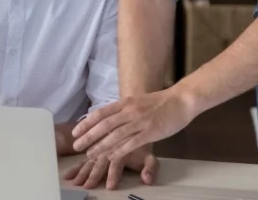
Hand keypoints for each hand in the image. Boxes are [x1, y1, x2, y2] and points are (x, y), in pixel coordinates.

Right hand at [63, 145, 157, 189]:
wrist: (134, 123)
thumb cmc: (141, 143)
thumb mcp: (150, 155)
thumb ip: (151, 167)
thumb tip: (147, 180)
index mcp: (123, 147)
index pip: (118, 162)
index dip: (114, 174)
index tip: (110, 186)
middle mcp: (109, 145)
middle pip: (100, 160)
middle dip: (94, 174)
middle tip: (86, 185)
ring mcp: (100, 146)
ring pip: (90, 158)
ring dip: (81, 170)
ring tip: (74, 181)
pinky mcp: (93, 148)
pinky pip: (83, 156)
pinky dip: (76, 165)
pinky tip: (68, 174)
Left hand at [72, 88, 197, 162]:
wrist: (181, 100)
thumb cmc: (160, 102)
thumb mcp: (138, 102)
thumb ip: (124, 110)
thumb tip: (109, 118)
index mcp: (126, 102)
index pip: (101, 112)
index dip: (86, 123)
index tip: (75, 131)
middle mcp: (130, 111)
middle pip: (104, 125)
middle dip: (88, 136)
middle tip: (76, 146)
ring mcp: (140, 122)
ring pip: (115, 135)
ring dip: (100, 146)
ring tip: (90, 155)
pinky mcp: (150, 132)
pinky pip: (131, 143)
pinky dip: (119, 151)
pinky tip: (110, 158)